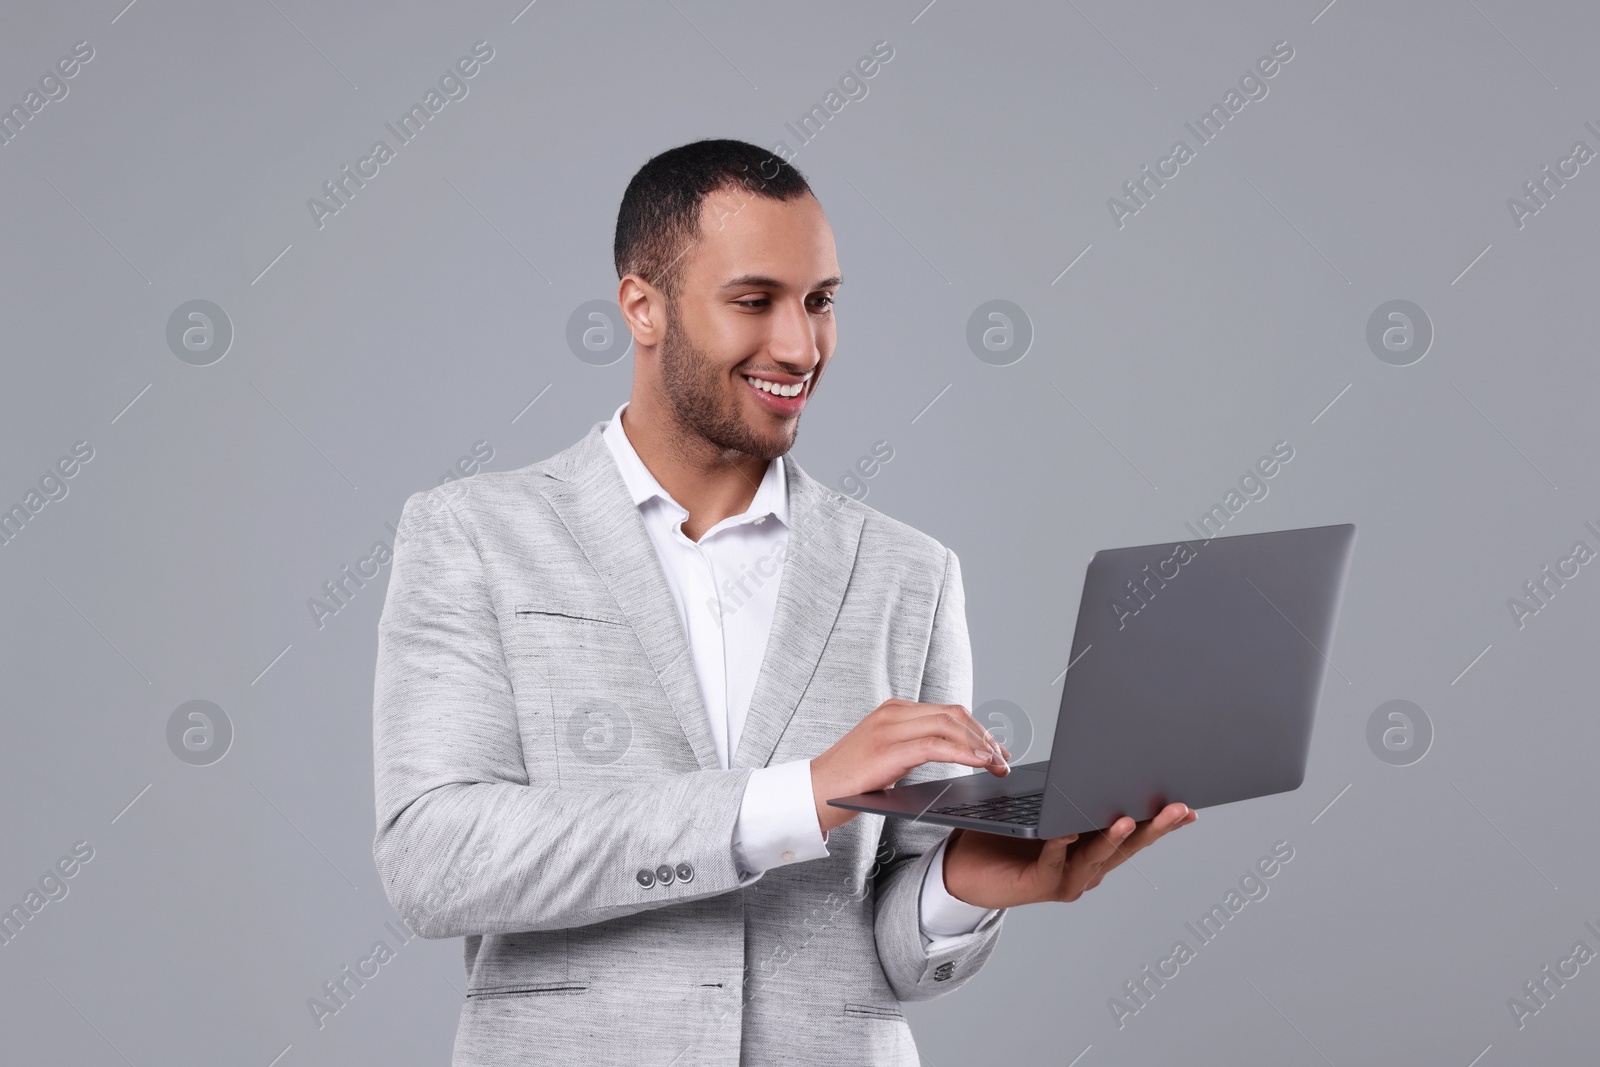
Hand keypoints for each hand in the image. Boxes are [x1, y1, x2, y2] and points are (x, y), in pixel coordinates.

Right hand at [811, 698, 1011, 834]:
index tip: (996, 750)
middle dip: (984, 736)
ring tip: (997, 765)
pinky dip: (963, 752)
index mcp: (894, 711)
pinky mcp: (888, 750)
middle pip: (953, 714)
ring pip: (948, 725)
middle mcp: (893, 713)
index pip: (947, 711)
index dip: (978, 729)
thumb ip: (912, 747)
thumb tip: (950, 752)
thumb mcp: (886, 756)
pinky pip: (935, 745)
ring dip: (979, 745)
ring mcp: (889, 728)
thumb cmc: (849, 782)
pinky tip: (979, 763)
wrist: (812, 793)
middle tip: (1003, 760)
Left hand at [940, 801, 1196, 909]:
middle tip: (1178, 809)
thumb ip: (1071, 796)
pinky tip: (1067, 832)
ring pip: (1095, 857)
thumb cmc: (1006, 836)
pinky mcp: (1038, 884)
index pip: (1135, 834)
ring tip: (1128, 820)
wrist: (963, 868)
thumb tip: (1097, 763)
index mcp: (1093, 847)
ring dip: (1112, 839)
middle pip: (1126, 846)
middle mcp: (1086, 867)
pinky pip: (1053, 864)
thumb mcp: (1046, 810)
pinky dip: (1061, 848)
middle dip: (1154, 827)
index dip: (1161, 821)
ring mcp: (1065, 879)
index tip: (1187, 807)